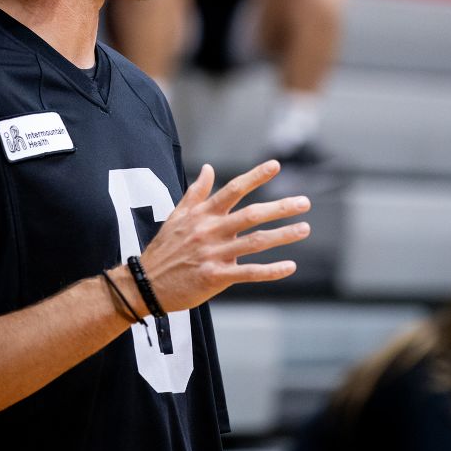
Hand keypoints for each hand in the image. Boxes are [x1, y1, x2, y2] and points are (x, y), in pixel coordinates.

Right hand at [135, 161, 310, 312]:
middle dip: (280, 207)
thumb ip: (196, 193)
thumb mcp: (176, 216)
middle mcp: (210, 231)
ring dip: (283, 235)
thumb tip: (208, 168)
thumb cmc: (164, 249)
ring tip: (304, 228)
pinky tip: (290, 266)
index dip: (255, 177)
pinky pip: (248, 273)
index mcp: (202, 215)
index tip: (276, 165)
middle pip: (251, 215)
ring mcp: (213, 254)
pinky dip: (271, 270)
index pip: (232, 190)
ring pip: (255, 242)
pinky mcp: (215, 277)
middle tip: (304, 202)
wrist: (146, 284)